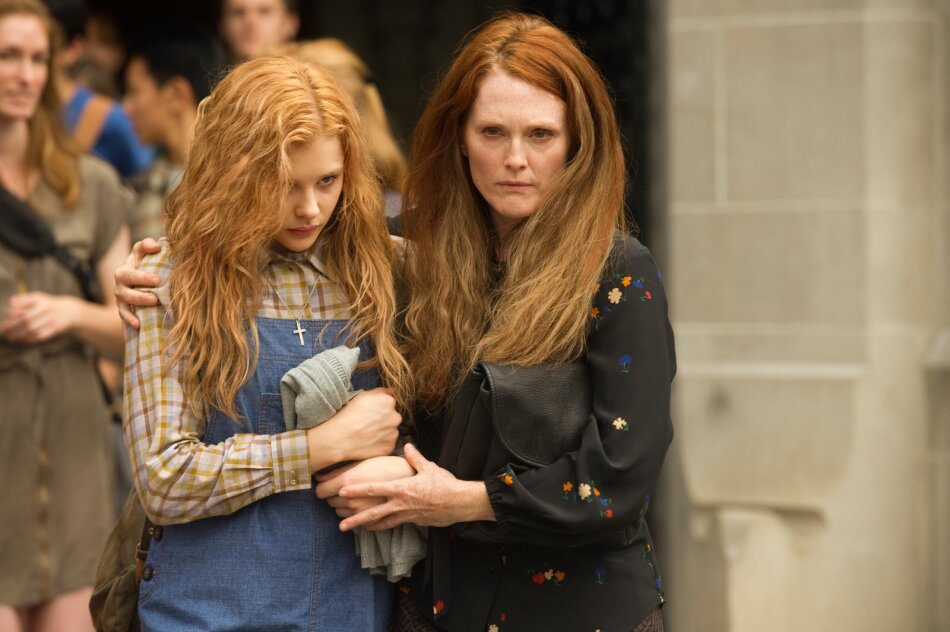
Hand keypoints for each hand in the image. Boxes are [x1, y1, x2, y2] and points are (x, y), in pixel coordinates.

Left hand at [0, 292, 78, 343]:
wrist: (70, 312)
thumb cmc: (49, 304)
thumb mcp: (39, 298)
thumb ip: (24, 299)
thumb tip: (11, 302)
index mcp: (42, 301)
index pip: (24, 309)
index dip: (12, 316)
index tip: (4, 322)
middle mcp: (47, 310)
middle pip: (26, 320)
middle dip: (12, 327)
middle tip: (3, 332)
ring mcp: (52, 320)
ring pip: (33, 329)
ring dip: (19, 335)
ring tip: (10, 338)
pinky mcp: (56, 329)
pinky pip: (40, 336)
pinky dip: (30, 339)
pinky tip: (22, 340)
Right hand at [114, 238, 161, 328]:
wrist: (147, 296)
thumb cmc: (156, 276)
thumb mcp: (160, 264)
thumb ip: (162, 253)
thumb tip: (160, 247)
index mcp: (134, 260)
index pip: (138, 249)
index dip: (146, 246)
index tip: (157, 248)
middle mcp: (123, 275)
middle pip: (126, 274)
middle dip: (141, 277)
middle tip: (158, 281)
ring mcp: (120, 292)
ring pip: (124, 294)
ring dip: (138, 298)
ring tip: (154, 301)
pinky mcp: (122, 307)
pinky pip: (123, 313)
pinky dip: (130, 318)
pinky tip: (138, 323)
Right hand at [306, 388, 400, 471]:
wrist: (339, 438)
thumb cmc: (348, 415)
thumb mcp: (362, 395)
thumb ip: (380, 392)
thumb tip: (391, 392)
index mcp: (389, 401)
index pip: (390, 402)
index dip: (380, 407)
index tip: (371, 412)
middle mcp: (395, 417)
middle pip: (393, 417)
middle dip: (384, 419)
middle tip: (368, 424)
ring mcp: (393, 433)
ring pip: (391, 430)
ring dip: (383, 432)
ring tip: (367, 434)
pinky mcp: (390, 447)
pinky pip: (388, 443)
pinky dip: (381, 443)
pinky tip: (369, 442)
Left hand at [336, 444, 494, 531]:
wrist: (460, 503)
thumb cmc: (445, 484)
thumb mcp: (429, 467)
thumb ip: (414, 457)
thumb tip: (406, 445)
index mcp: (402, 489)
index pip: (375, 489)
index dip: (357, 490)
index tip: (342, 492)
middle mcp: (401, 504)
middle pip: (374, 513)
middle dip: (356, 519)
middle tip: (341, 525)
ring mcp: (408, 515)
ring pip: (384, 523)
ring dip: (369, 526)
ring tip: (356, 529)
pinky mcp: (415, 522)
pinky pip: (396, 524)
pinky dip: (386, 526)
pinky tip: (380, 527)